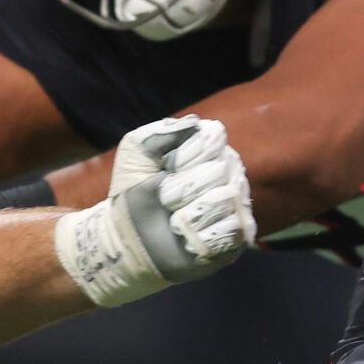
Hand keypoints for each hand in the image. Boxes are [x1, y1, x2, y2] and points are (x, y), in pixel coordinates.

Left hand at [54, 115, 255, 308]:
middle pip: (220, 170)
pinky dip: (200, 236)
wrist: (127, 241)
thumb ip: (160, 134)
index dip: (186, 156)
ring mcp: (237, 206)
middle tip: (166, 201)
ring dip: (190, 213)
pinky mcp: (237, 238)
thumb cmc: (132, 195)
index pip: (214, 138)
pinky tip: (187, 239)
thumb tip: (195, 122)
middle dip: (183, 188)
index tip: (165, 171)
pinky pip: (230, 230)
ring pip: (225, 199)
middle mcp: (231, 175)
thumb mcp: (135, 156)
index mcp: (210, 152)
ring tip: (175, 221)